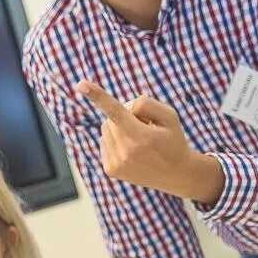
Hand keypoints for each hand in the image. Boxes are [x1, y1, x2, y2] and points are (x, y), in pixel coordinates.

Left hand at [76, 81, 223, 203]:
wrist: (176, 174)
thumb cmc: (173, 140)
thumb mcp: (169, 116)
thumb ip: (146, 104)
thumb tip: (123, 108)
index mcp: (141, 137)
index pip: (115, 111)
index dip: (97, 96)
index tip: (80, 84)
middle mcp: (126, 152)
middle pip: (110, 119)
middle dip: (123, 117)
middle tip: (144, 127)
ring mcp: (116, 163)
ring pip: (105, 130)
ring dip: (119, 129)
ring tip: (139, 141)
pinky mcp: (111, 170)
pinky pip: (104, 142)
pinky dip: (115, 141)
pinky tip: (131, 150)